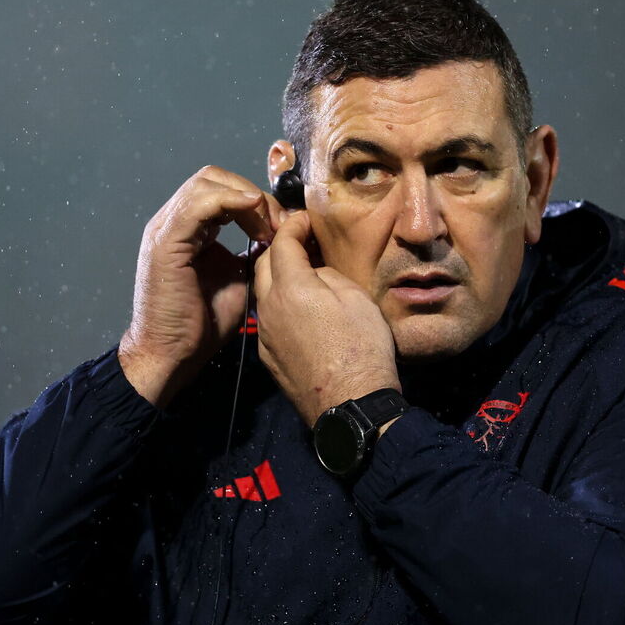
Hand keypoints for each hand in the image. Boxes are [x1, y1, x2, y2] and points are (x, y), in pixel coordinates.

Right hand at [119, 166, 284, 406]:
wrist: (173, 352)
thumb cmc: (202, 322)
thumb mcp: (239, 279)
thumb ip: (252, 254)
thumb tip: (278, 238)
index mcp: (191, 228)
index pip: (223, 190)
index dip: (256, 201)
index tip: (283, 226)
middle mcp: (174, 221)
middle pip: (214, 178)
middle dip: (252, 194)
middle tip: (277, 222)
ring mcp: (166, 228)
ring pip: (207, 183)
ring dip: (245, 197)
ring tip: (266, 225)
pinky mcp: (165, 241)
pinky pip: (198, 204)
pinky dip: (229, 201)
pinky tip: (252, 213)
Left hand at [254, 210, 400, 427]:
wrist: (352, 405)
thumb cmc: (362, 348)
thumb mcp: (355, 297)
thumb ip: (327, 274)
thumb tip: (313, 272)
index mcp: (290, 287)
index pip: (282, 241)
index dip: (294, 224)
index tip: (305, 219)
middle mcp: (268, 308)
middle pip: (263, 263)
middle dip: (279, 246)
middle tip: (301, 241)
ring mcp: (265, 335)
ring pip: (262, 293)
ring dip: (277, 277)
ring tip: (301, 274)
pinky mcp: (268, 357)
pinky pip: (268, 320)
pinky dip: (279, 305)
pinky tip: (299, 311)